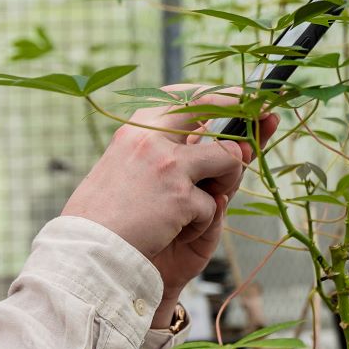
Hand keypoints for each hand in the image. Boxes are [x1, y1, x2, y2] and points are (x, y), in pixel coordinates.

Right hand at [61, 87, 275, 307]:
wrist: (85, 253)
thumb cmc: (104, 219)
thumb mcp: (126, 173)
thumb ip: (165, 157)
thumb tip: (216, 146)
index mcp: (135, 132)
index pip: (179, 97)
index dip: (212, 95)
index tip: (235, 97)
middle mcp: (153, 140)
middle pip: (210, 107)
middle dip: (241, 108)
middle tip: (263, 114)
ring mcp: (169, 166)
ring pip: (229, 158)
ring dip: (226, 182)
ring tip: (195, 207)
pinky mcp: (181, 197)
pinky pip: (214, 205)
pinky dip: (201, 223)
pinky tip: (172, 232)